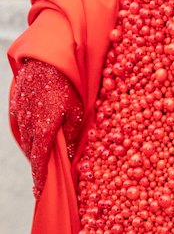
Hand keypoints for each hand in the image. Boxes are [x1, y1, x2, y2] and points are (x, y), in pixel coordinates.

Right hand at [11, 59, 82, 198]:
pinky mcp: (16, 108)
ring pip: (26, 141)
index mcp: (43, 131)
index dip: (40, 179)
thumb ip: (72, 132)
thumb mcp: (76, 109)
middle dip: (39, 163)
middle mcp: (28, 128)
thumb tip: (70, 149)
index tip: (39, 193)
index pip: (40, 163)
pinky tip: (37, 131)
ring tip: (44, 151)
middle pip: (33, 154)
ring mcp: (20, 118)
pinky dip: (29, 134)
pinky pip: (22, 128)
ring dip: (34, 148)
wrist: (43, 61)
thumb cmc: (64, 84)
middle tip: (47, 171)